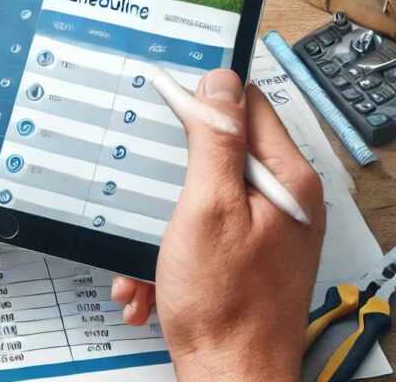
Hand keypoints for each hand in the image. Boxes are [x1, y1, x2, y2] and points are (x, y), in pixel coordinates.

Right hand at [112, 69, 324, 381]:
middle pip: (223, 149)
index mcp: (287, 180)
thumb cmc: (224, 305)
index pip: (248, 105)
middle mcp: (283, 200)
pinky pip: (203, 226)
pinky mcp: (246, 251)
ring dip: (165, 214)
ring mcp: (265, 227)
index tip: (168, 104)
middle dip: (175, 169)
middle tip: (151, 182)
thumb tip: (220, 83)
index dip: (205, 99)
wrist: (228, 380)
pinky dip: (172, 243)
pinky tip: (152, 273)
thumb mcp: (208, 207)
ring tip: (148, 245)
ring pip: (204, 190)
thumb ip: (215, 140)